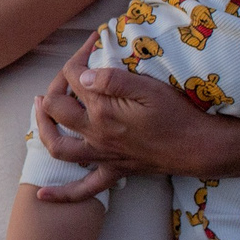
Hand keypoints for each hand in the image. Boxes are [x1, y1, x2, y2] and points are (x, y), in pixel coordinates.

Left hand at [38, 65, 224, 183]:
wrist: (199, 148)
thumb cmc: (178, 114)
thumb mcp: (148, 88)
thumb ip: (113, 80)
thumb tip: (82, 76)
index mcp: (101, 110)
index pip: (74, 77)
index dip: (79, 56)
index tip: (93, 43)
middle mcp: (95, 134)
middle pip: (56, 108)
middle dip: (55, 86)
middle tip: (66, 75)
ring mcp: (102, 155)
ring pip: (59, 147)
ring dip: (43, 129)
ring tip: (41, 111)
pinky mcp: (115, 170)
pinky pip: (84, 188)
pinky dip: (62, 193)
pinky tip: (43, 196)